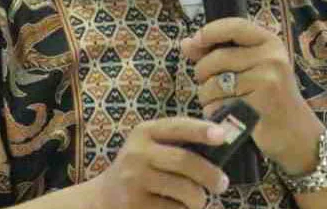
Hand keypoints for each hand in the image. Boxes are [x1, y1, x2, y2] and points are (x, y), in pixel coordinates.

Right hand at [90, 117, 230, 208]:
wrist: (103, 197)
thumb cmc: (140, 168)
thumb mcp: (150, 146)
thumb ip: (178, 142)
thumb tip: (221, 141)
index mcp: (145, 132)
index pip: (178, 127)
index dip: (202, 130)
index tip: (222, 135)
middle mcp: (137, 153)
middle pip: (185, 161)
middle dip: (211, 174)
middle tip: (222, 184)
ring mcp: (135, 180)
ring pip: (184, 190)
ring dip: (200, 198)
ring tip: (200, 199)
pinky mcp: (135, 205)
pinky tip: (183, 208)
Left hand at [180, 18, 324, 173]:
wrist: (297, 133)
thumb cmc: (268, 96)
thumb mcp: (250, 67)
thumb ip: (219, 52)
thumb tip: (186, 43)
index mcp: (270, 42)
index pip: (234, 26)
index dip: (210, 31)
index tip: (196, 41)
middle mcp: (271, 57)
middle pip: (216, 58)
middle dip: (203, 73)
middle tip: (212, 84)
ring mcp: (267, 80)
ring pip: (213, 83)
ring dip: (207, 96)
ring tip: (222, 101)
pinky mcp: (258, 105)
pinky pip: (219, 104)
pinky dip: (215, 112)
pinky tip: (228, 115)